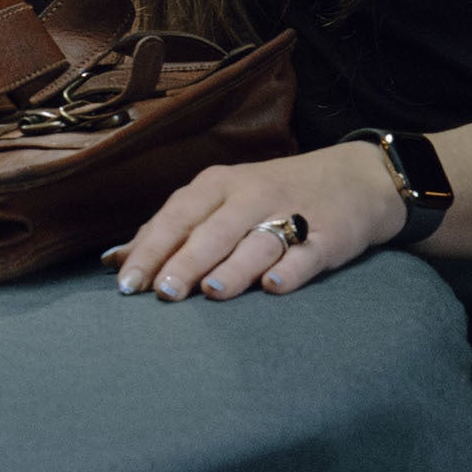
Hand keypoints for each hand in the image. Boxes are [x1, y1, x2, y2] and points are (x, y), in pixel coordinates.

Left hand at [112, 141, 407, 301]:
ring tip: (212, 292)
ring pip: (257, 242)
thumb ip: (170, 231)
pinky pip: (307, 253)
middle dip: (186, 261)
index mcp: (217, 185)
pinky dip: (291, 268)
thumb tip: (113, 261)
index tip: (127, 283)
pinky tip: (274, 285)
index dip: (150, 250)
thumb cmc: (272, 195)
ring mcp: (292, 213)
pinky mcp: (329, 235)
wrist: (357, 178)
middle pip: (212, 230)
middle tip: (164, 293)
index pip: (176, 217)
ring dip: (234, 266)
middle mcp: (250, 195)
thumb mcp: (219, 201)